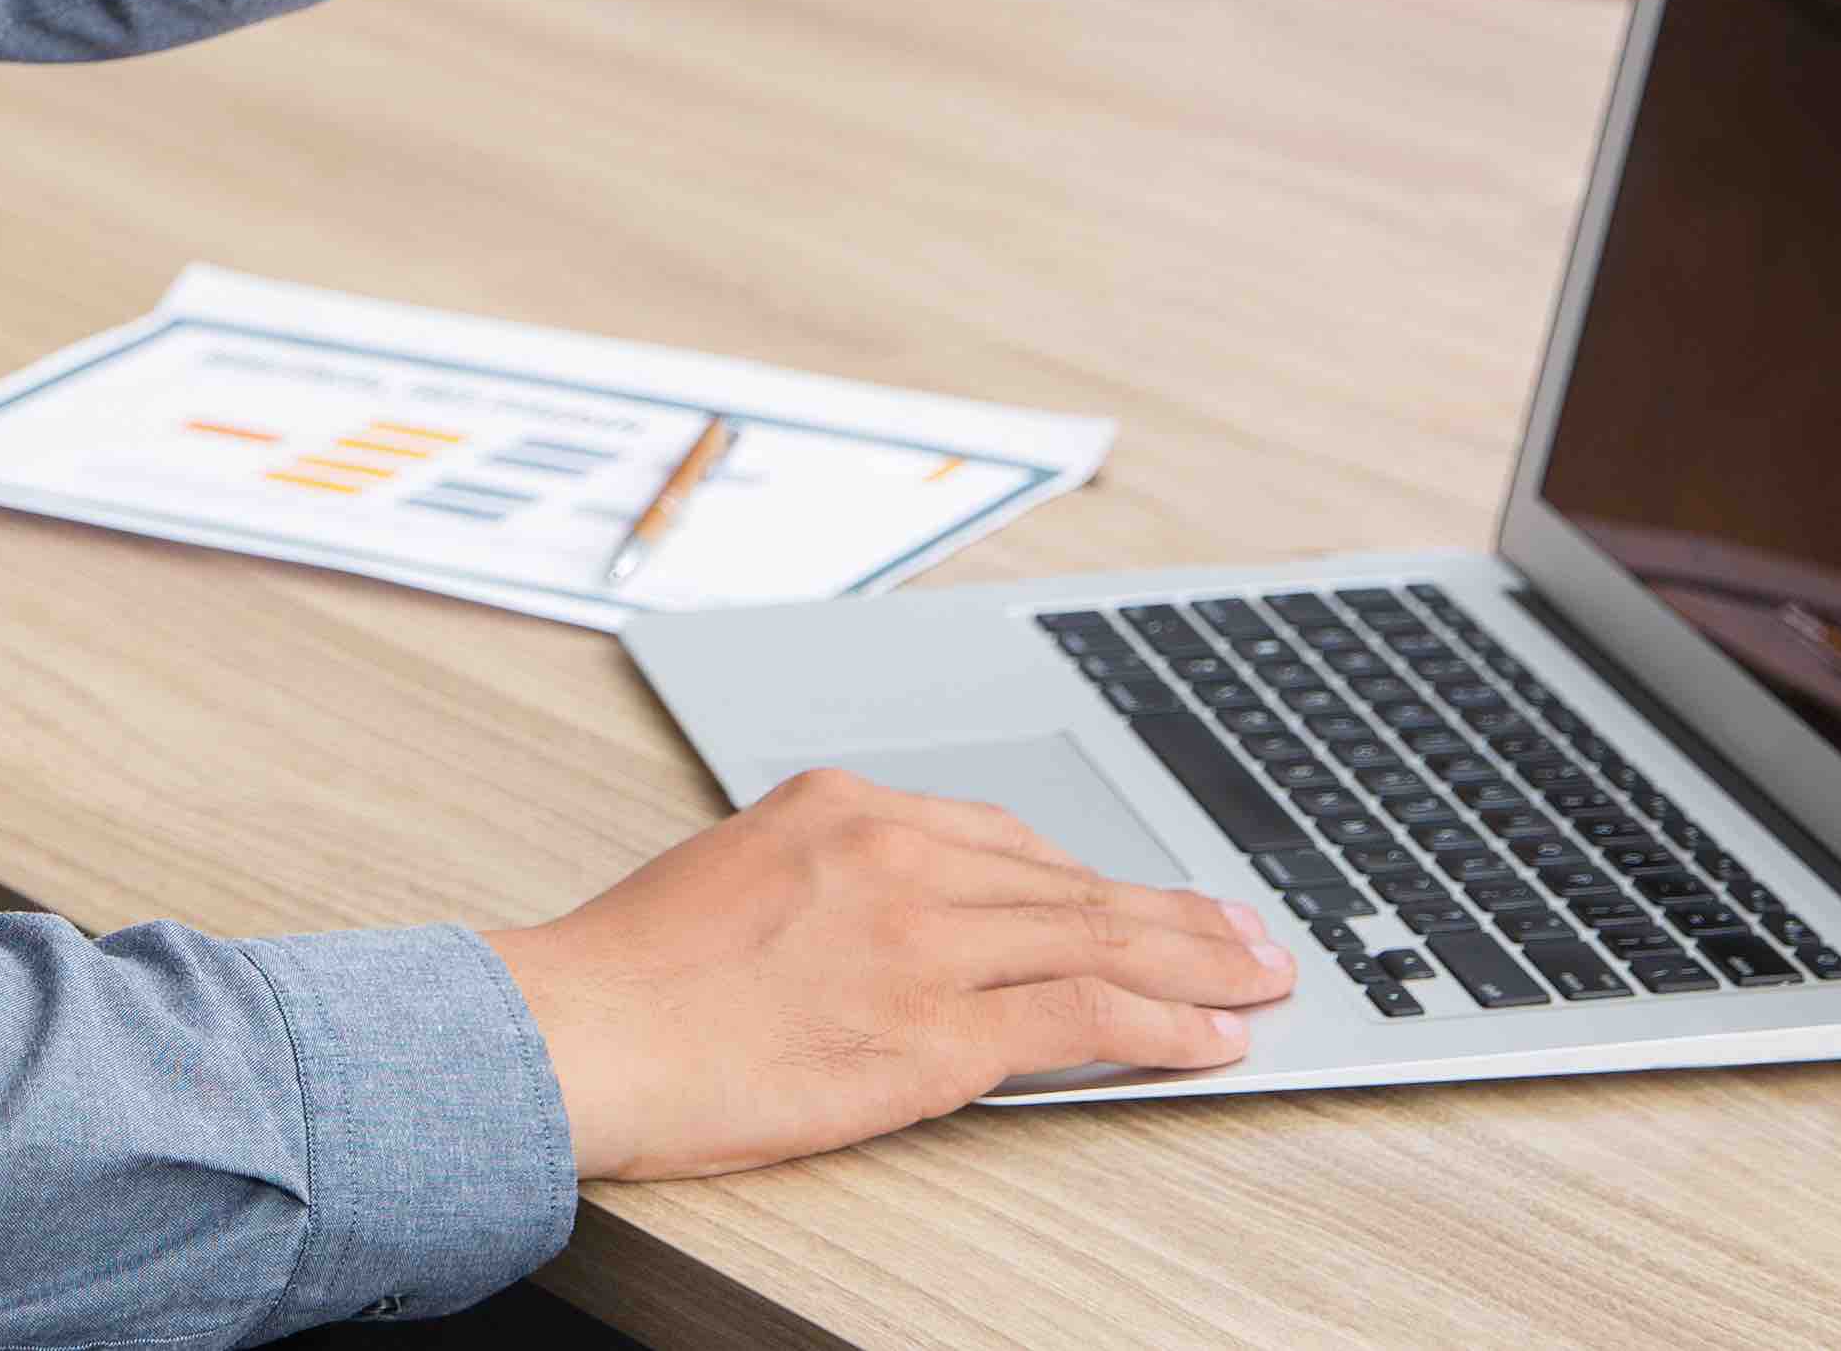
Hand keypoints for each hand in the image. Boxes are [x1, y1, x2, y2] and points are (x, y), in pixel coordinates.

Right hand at [483, 768, 1292, 1180]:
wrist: (582, 1032)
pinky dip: (1163, 1024)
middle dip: (1174, 909)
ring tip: (1258, 976)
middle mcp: (893, 853)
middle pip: (1068, 881)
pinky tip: (1211, 1034)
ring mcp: (921, 939)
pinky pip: (1082, 1017)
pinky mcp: (935, 1029)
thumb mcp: (738, 874)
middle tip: (1248, 929)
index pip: (1001, 836)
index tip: (1136, 896)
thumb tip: (900, 925)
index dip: (1086, 877)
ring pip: (1096, 939)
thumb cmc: (634, 974)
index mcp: (841, 805)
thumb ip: (831, 880)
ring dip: (1197, 961)